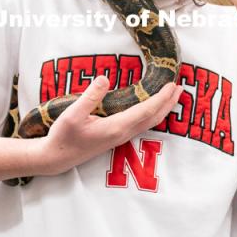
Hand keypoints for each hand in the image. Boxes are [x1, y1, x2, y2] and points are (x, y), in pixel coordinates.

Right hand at [32, 76, 182, 175]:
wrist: (56, 158)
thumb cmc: (63, 136)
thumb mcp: (72, 114)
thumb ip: (89, 96)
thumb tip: (105, 78)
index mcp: (116, 127)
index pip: (146, 110)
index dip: (161, 98)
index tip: (172, 85)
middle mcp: (123, 133)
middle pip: (153, 117)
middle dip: (168, 102)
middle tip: (180, 87)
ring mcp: (121, 137)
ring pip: (149, 122)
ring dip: (163, 108)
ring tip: (172, 96)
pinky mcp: (117, 137)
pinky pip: (142, 124)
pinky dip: (153, 114)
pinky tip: (152, 108)